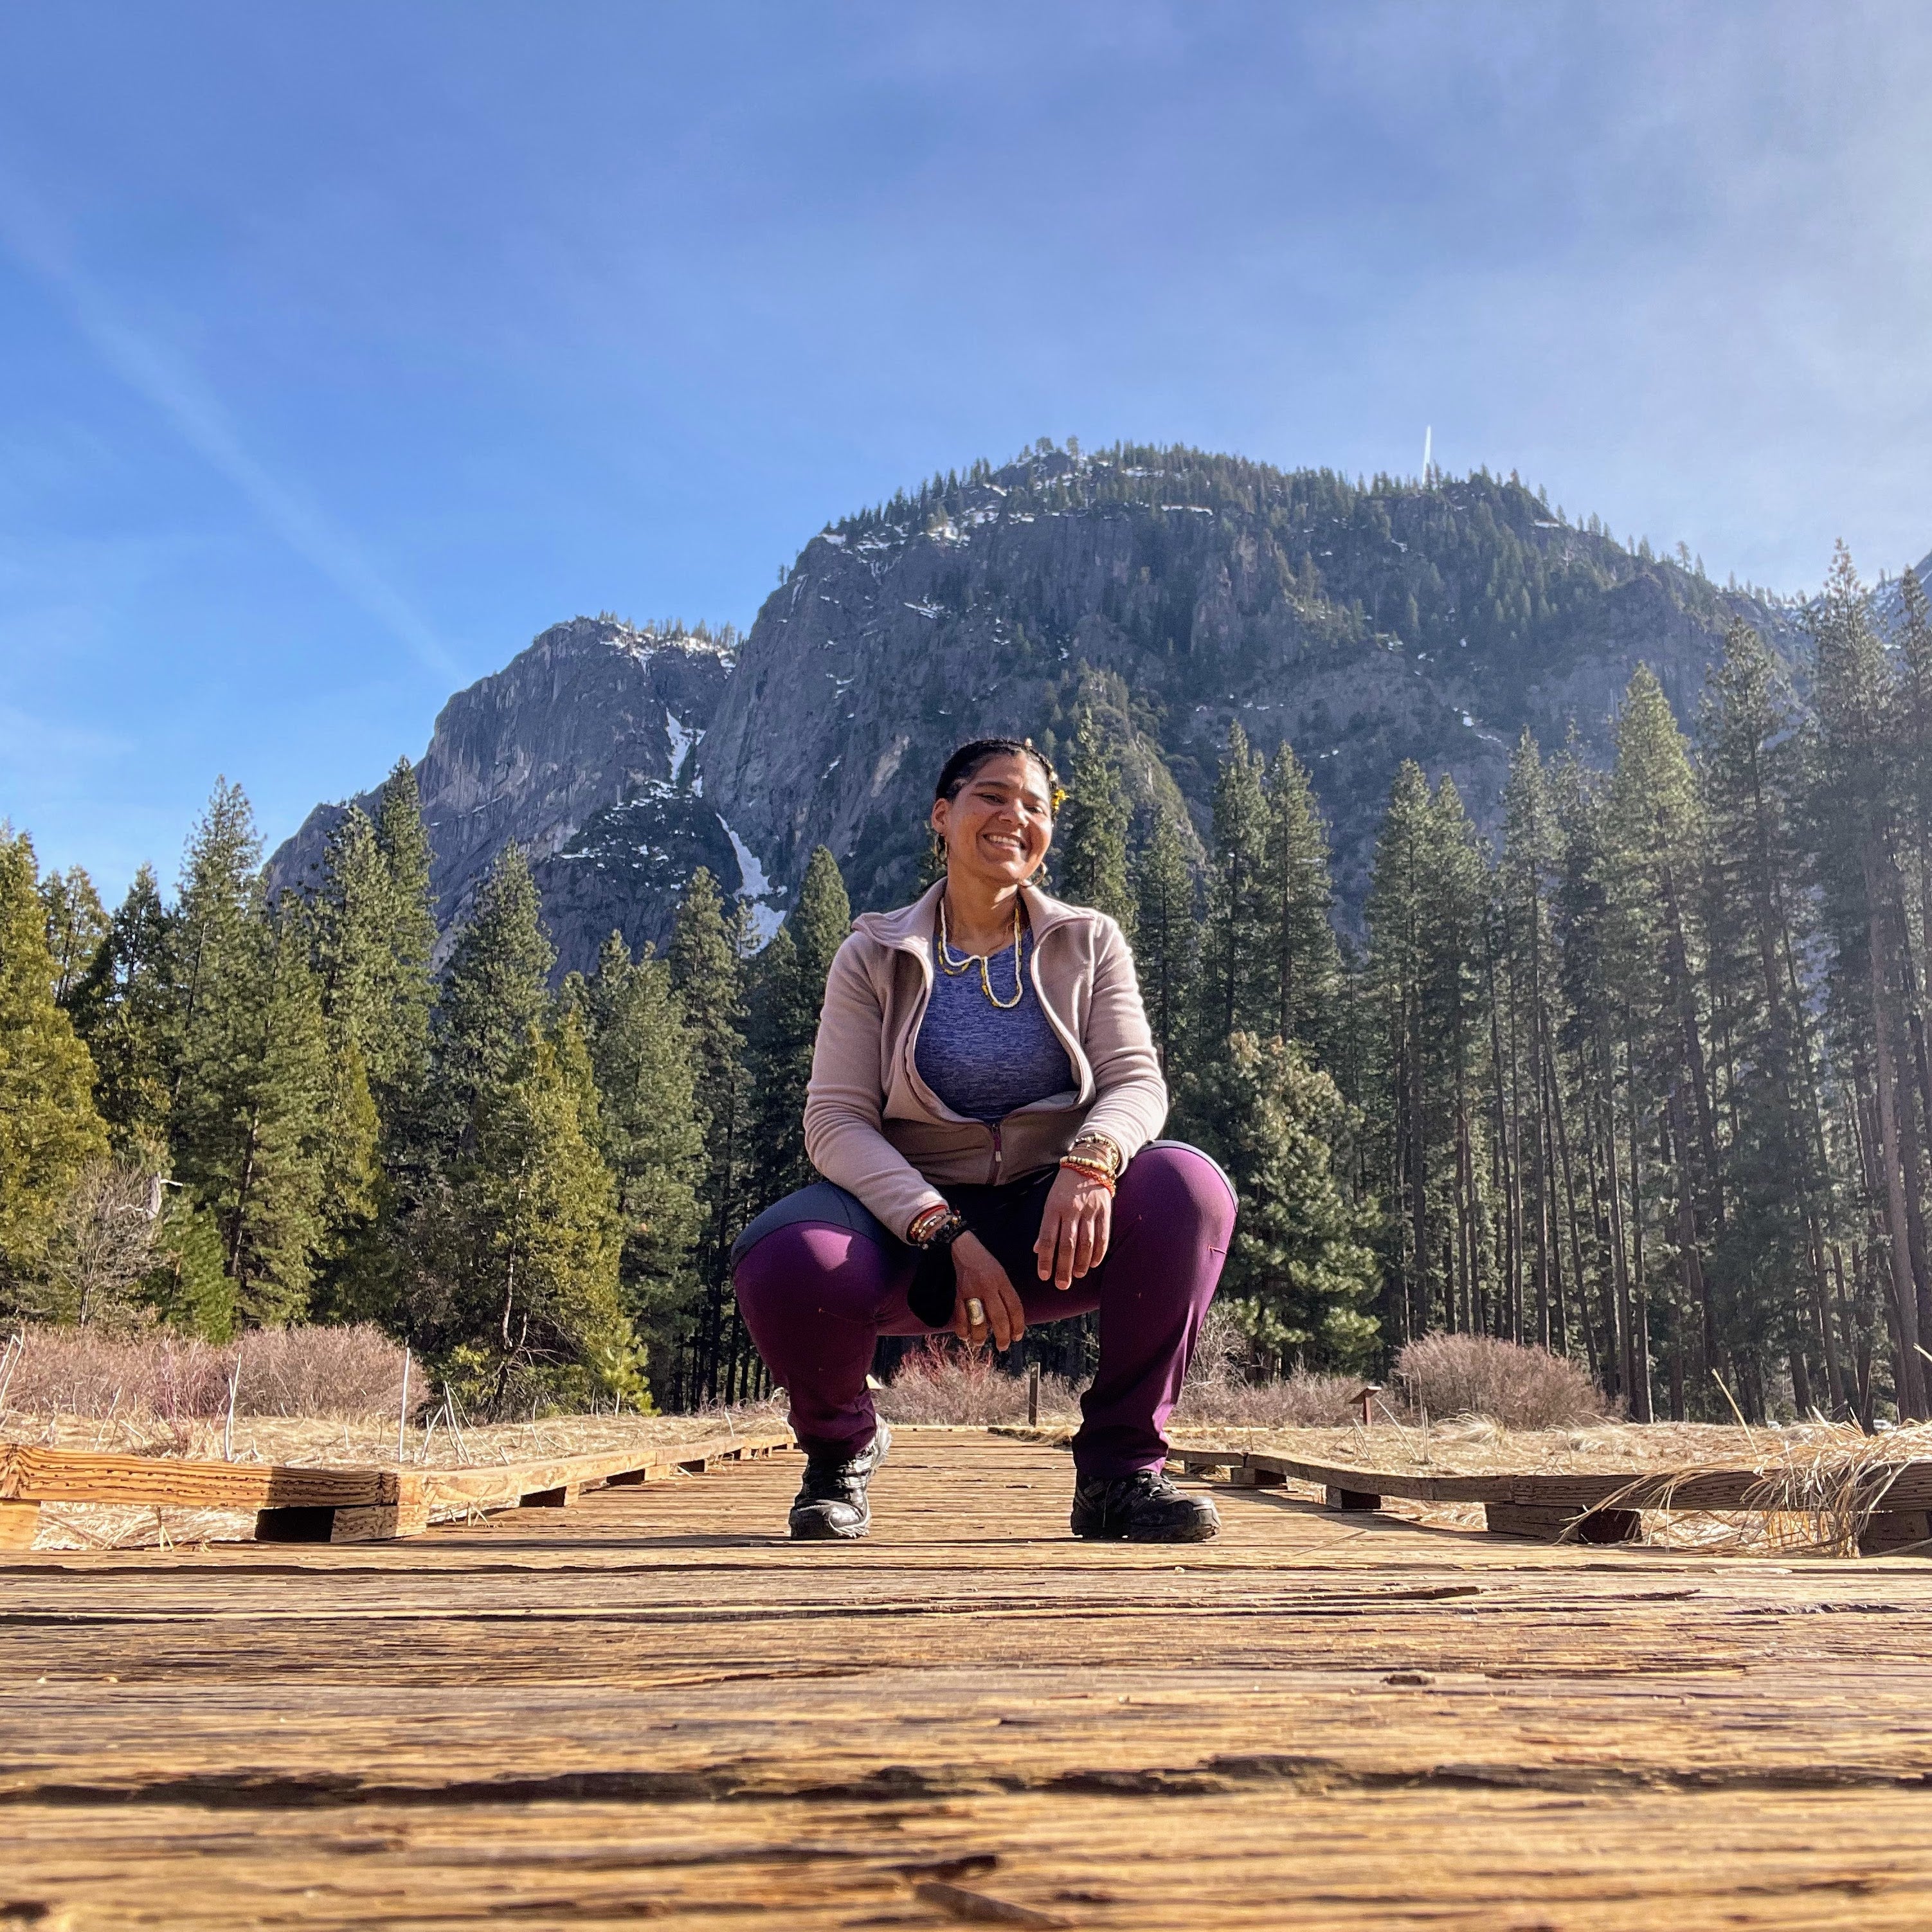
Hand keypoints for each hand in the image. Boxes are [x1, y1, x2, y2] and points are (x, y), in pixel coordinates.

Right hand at [947, 1232, 1025, 1350]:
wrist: (962, 1247)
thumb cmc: (984, 1262)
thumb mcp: (1001, 1273)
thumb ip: (1005, 1293)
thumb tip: (1009, 1319)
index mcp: (1002, 1280)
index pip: (1015, 1307)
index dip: (1018, 1325)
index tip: (1018, 1336)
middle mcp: (988, 1287)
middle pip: (999, 1317)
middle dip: (1003, 1335)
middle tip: (1004, 1346)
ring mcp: (972, 1291)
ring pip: (979, 1320)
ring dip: (981, 1336)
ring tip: (982, 1342)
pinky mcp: (958, 1294)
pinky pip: (960, 1316)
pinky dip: (963, 1329)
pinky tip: (966, 1336)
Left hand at [1034, 1165, 1112, 1291]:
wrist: (1089, 1164)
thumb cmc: (1064, 1186)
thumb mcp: (1049, 1201)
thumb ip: (1045, 1227)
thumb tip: (1036, 1250)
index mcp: (1053, 1208)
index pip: (1047, 1238)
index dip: (1045, 1258)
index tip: (1044, 1276)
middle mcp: (1072, 1210)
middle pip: (1067, 1244)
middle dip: (1063, 1268)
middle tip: (1061, 1285)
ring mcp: (1090, 1211)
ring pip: (1086, 1243)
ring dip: (1081, 1263)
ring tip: (1077, 1276)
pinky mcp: (1105, 1212)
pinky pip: (1102, 1236)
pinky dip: (1098, 1252)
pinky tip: (1093, 1264)